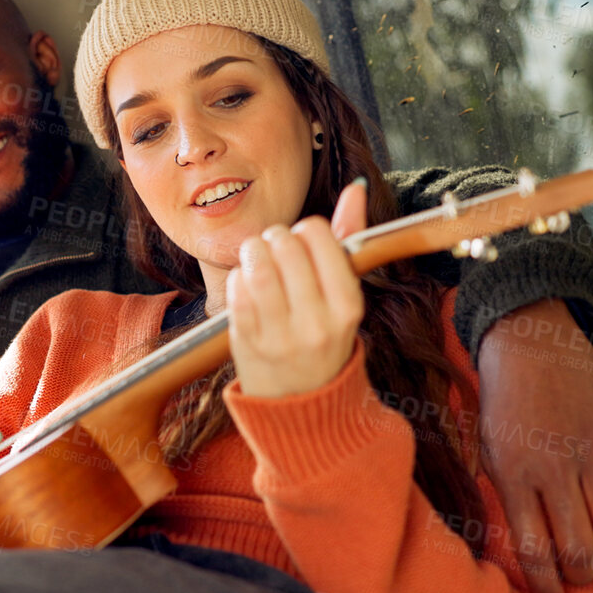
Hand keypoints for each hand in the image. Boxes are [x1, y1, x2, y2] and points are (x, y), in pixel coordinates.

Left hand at [228, 182, 368, 397]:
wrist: (301, 404)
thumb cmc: (323, 335)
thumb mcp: (344, 294)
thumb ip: (349, 239)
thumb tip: (357, 188)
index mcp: (348, 306)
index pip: (319, 236)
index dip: (307, 231)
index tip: (306, 245)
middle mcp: (316, 323)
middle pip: (285, 245)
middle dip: (275, 237)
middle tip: (277, 249)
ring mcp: (280, 335)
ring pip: (257, 265)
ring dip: (253, 252)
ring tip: (259, 260)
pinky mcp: (247, 342)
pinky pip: (236, 288)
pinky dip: (238, 277)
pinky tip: (248, 286)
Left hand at [475, 300, 592, 592]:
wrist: (531, 340)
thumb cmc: (505, 395)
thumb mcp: (485, 448)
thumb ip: (500, 493)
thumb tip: (517, 541)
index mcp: (515, 474)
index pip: (534, 550)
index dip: (545, 583)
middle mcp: (555, 468)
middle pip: (577, 547)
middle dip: (579, 576)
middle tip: (579, 580)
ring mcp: (592, 451)